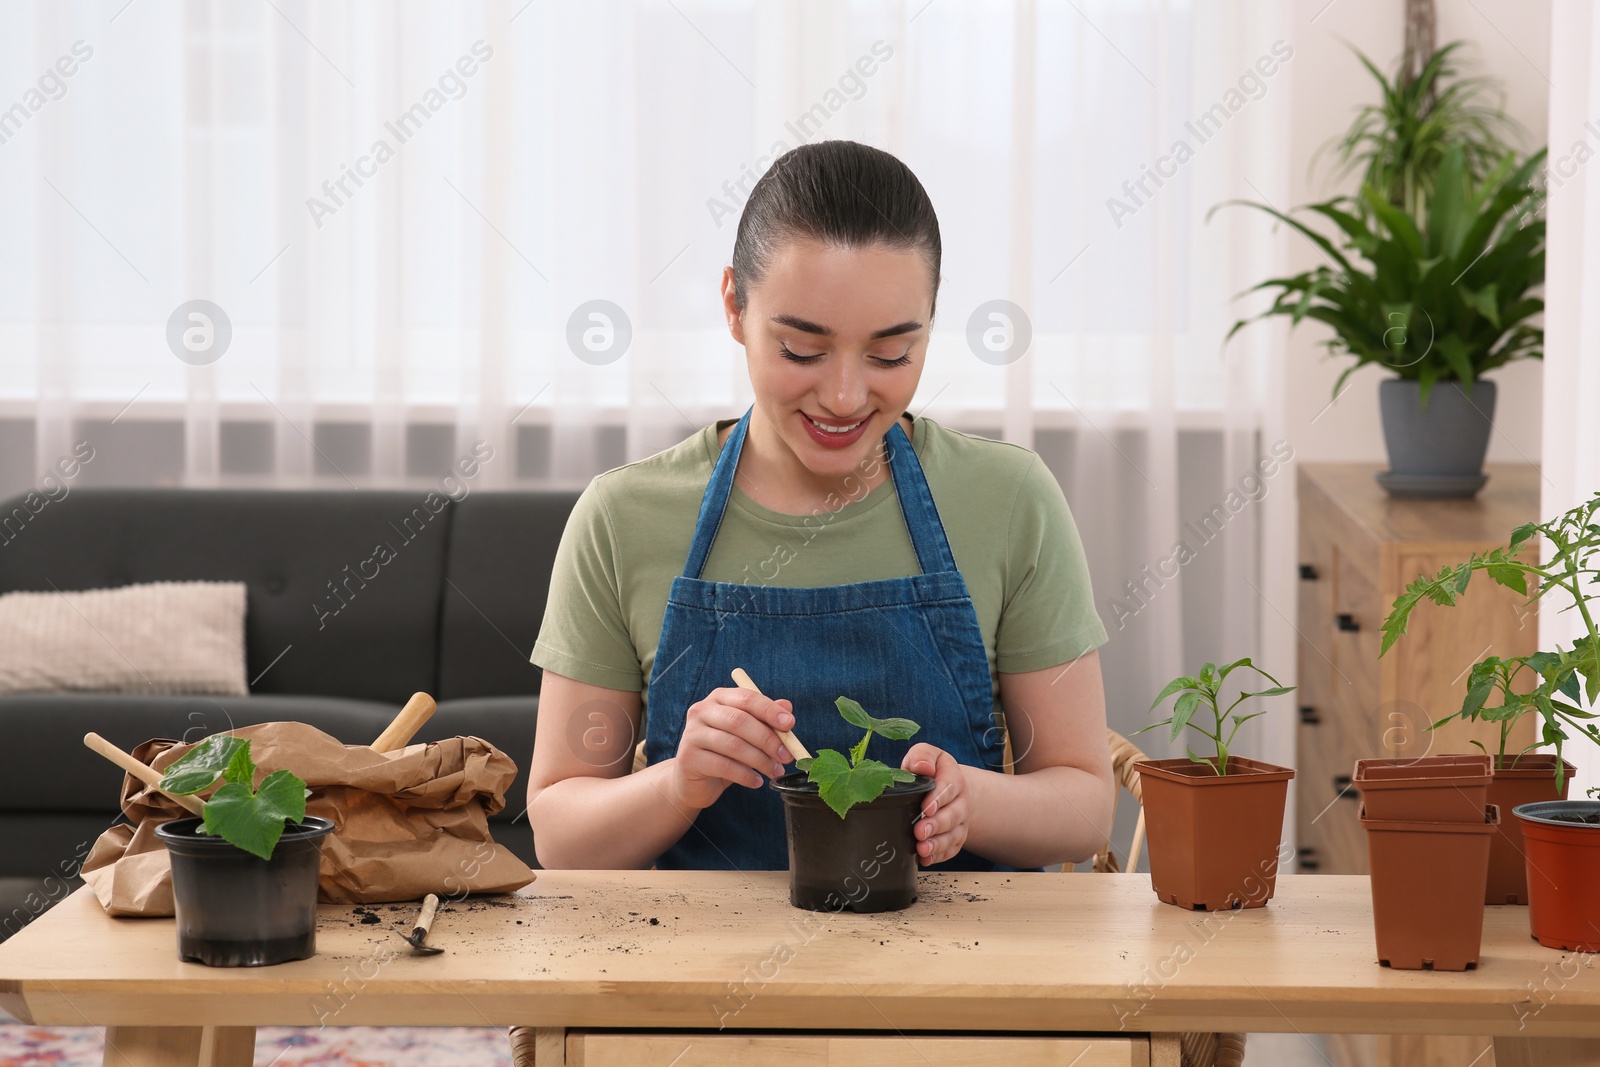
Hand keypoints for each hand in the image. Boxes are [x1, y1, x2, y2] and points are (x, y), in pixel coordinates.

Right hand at [670, 686, 794, 809]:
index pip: (747, 698)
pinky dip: (746, 775)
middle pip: (739, 721)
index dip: (769, 710)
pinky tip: (757, 782)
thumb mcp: (747, 734)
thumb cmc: (724, 752)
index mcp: (719, 698)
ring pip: (733, 745)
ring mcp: (692, 734)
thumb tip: (787, 708)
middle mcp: (702, 711)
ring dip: (760, 760)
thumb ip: (765, 719)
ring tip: (774, 771)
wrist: (693, 780)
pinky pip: (724, 766)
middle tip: (786, 756)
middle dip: (768, 739)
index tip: (790, 724)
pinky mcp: (689, 758)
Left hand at [903, 744, 967, 865]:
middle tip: (919, 831)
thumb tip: (921, 767)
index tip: (925, 808)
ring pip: (954, 835)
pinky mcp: (955, 838)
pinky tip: (924, 859)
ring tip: (921, 849)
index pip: (950, 787)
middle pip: (953, 815)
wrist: (946, 788)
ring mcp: (960, 822)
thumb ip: (922, 756)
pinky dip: (938, 856)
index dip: (938, 799)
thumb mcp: (925, 755)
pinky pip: (951, 849)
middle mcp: (961, 802)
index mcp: (954, 778)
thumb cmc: (930, 771)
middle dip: (937, 825)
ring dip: (938, 844)